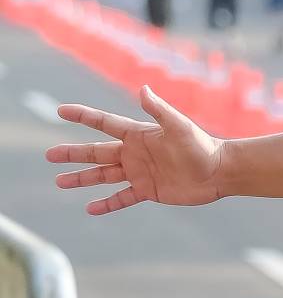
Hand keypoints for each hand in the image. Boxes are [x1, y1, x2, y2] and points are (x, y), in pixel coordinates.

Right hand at [45, 88, 225, 214]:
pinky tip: (89, 208)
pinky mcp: (148, 191)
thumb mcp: (179, 126)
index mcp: (138, 135)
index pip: (104, 123)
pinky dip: (107, 204)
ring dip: (82, 178)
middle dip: (72, 154)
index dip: (83, 116)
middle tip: (49, 155)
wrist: (219, 171)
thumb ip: (159, 110)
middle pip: (96, 152)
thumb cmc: (201, 145)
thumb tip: (143, 89)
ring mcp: (140, 173)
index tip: (60, 111)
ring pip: (104, 176)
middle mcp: (134, 153)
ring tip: (59, 182)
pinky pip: (122, 198)